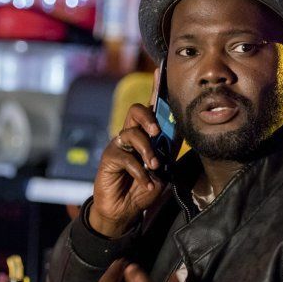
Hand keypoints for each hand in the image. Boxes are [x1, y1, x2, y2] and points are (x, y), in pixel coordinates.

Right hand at [90, 97, 166, 236]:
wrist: (125, 211)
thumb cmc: (144, 188)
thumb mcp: (163, 171)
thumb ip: (166, 153)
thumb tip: (173, 138)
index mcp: (147, 135)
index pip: (151, 108)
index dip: (156, 89)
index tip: (161, 70)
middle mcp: (132, 136)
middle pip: (136, 110)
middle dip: (149, 118)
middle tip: (157, 133)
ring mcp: (119, 145)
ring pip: (132, 133)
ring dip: (147, 150)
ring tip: (154, 167)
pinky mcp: (109, 158)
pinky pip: (125, 156)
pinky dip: (139, 171)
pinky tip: (145, 182)